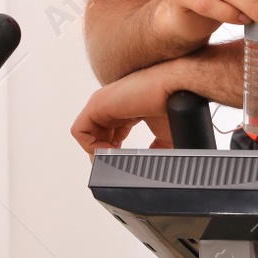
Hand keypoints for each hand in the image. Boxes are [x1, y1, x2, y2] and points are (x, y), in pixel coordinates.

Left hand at [71, 62, 186, 158]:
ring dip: (99, 153)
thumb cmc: (173, 106)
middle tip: (117, 166)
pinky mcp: (96, 104)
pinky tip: (110, 152)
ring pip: (87, 136)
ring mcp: (102, 104)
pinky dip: (90, 147)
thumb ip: (154, 151)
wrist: (178, 90)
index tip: (124, 164)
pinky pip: (79, 132)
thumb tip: (149, 167)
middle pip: (96, 138)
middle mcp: (110, 106)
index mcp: (124, 111)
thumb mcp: (164, 137)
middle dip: (105, 156)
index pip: (108, 136)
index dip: (114, 153)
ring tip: (115, 160)